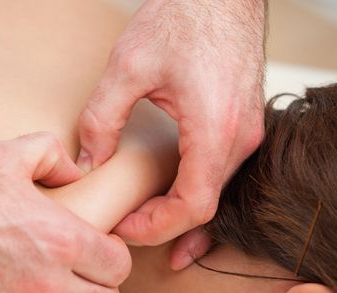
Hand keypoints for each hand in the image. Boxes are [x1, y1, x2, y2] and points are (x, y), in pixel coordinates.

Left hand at [77, 0, 264, 249]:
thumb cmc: (183, 18)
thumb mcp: (128, 66)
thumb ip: (101, 118)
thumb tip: (89, 162)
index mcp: (215, 128)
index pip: (193, 205)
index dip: (156, 227)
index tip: (124, 226)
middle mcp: (240, 138)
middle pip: (205, 207)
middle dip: (164, 225)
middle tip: (127, 227)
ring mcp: (247, 132)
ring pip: (216, 194)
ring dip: (181, 214)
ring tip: (148, 223)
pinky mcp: (242, 124)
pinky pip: (221, 174)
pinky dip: (196, 193)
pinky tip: (174, 199)